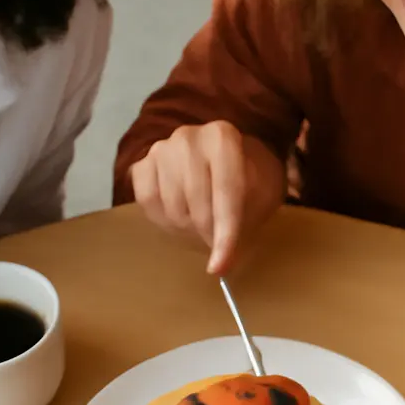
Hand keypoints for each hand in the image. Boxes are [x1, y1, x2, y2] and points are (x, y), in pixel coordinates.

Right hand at [128, 120, 286, 274]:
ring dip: (188, 229)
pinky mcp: (142, 164)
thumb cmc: (249, 179)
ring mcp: (161, 149)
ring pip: (172, 209)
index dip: (225, 235)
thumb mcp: (263, 195)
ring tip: (202, 224)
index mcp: (224, 137)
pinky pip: (148, 203)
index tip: (221, 267)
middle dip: (209, 234)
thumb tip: (220, 265)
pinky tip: (180, 216)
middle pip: (197, 206)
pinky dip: (164, 219)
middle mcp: (189, 137)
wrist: (227, 159)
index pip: (226, 192)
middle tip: (219, 241)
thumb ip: (246, 221)